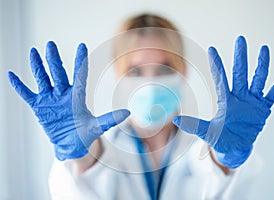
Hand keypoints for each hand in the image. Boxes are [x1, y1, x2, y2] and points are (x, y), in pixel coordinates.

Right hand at [7, 42, 129, 160]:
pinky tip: (12, 75)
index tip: (82, 46)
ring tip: (34, 51)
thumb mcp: (97, 127)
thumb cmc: (85, 134)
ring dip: (38, 66)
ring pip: (43, 79)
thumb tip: (128, 113)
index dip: (80, 62)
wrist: (71, 145)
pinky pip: (27, 94)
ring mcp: (51, 99)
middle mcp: (64, 94)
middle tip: (51, 44)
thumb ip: (110, 119)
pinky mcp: (39, 107)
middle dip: (54, 60)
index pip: (80, 76)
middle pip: (59, 74)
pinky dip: (20, 86)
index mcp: (78, 96)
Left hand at [173, 36, 273, 167]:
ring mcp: (252, 101)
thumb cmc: (220, 138)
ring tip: (263, 49)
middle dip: (240, 57)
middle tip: (240, 39)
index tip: (212, 49)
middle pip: (240, 73)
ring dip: (261, 65)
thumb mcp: (207, 132)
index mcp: (225, 100)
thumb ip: (194, 125)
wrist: (235, 147)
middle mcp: (239, 97)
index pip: (220, 78)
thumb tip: (176, 120)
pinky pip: (273, 94)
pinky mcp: (263, 108)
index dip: (217, 64)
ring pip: (258, 79)